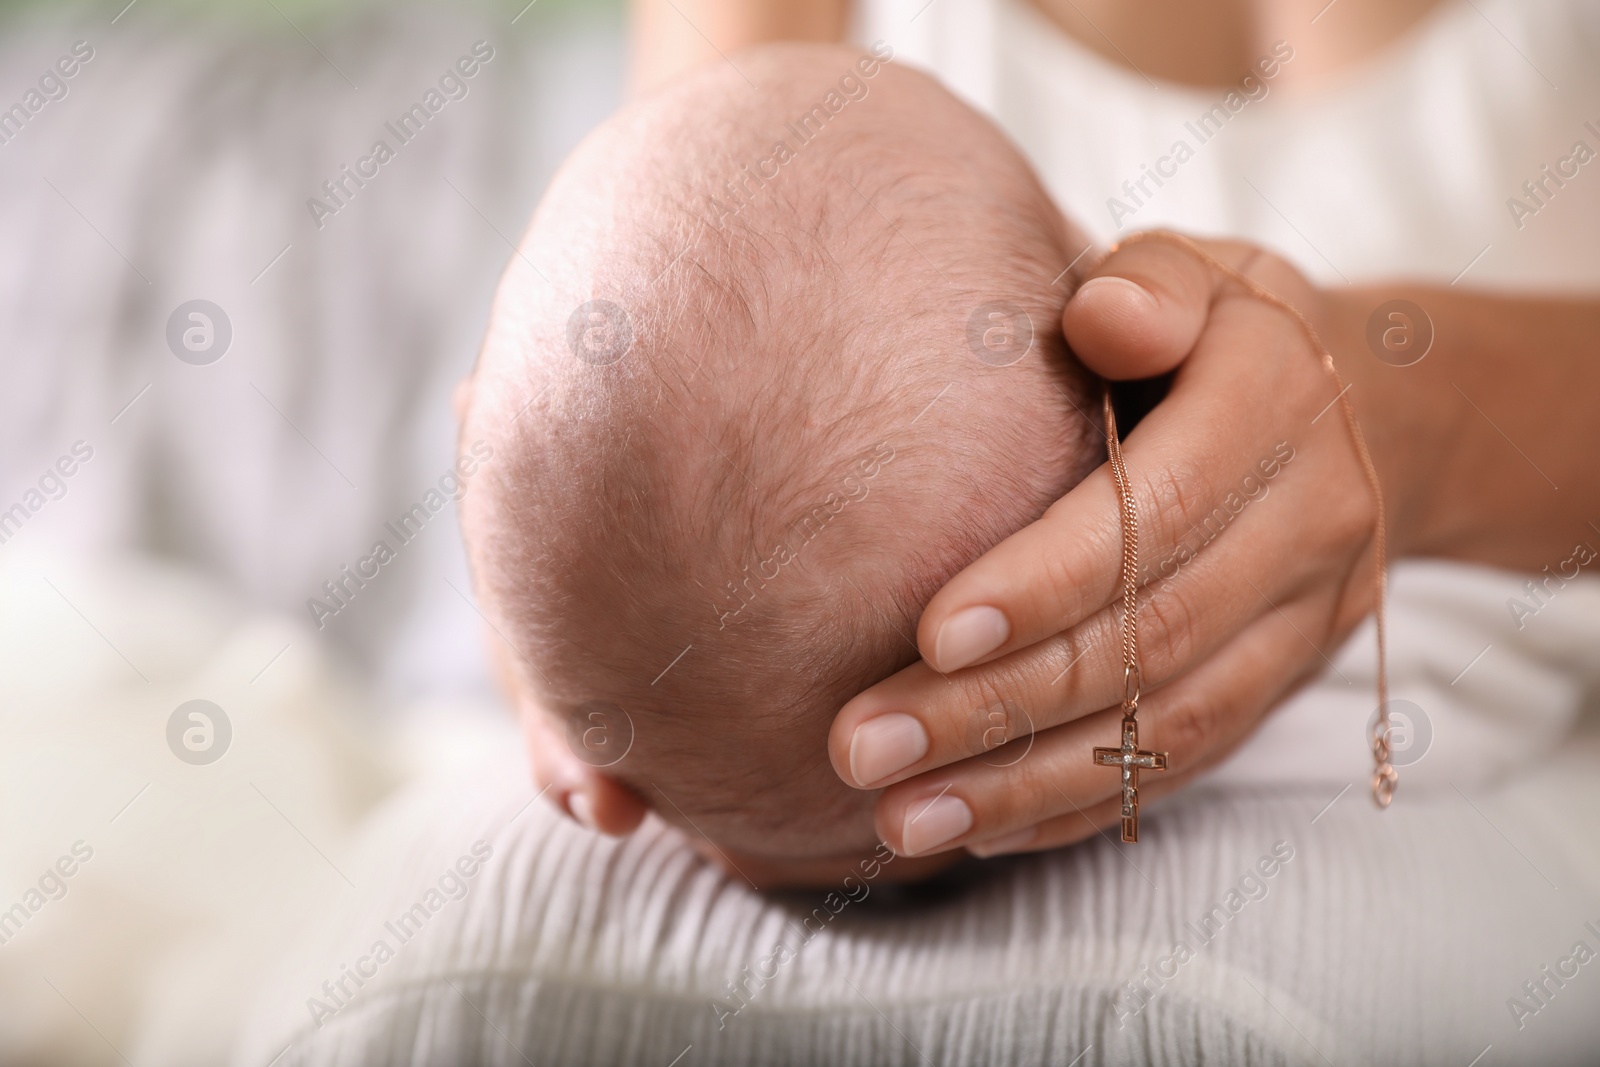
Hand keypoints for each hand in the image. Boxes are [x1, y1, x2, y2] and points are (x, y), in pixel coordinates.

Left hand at [828, 233, 1385, 857]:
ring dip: (1024, 781)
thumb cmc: (1224, 329)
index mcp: (1276, 408)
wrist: (1369, 410)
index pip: (1156, 514)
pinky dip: (1078, 803)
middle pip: (1148, 639)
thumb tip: (1099, 315)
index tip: (926, 633)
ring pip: (1165, 726)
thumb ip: (1149, 283)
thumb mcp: (1197, 269)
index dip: (1045, 581)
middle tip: (861, 746)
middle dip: (998, 704)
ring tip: (898, 816)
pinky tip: (976, 827)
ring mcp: (1305, 620)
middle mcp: (1307, 525)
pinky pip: (1185, 763)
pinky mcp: (1285, 682)